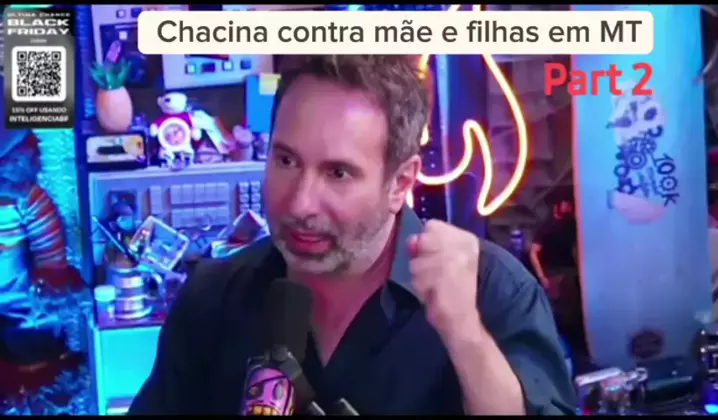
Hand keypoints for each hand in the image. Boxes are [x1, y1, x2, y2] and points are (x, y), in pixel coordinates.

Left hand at [408, 220, 480, 338]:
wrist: (463, 318)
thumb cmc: (452, 289)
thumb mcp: (442, 262)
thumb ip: (426, 246)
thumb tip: (412, 240)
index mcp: (467, 239)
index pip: (432, 225)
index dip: (426, 243)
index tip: (434, 258)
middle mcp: (463, 246)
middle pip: (423, 240)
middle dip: (422, 260)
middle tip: (435, 275)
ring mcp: (454, 260)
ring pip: (417, 260)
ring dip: (421, 276)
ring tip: (435, 286)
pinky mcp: (444, 275)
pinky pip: (417, 276)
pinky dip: (421, 286)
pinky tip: (434, 293)